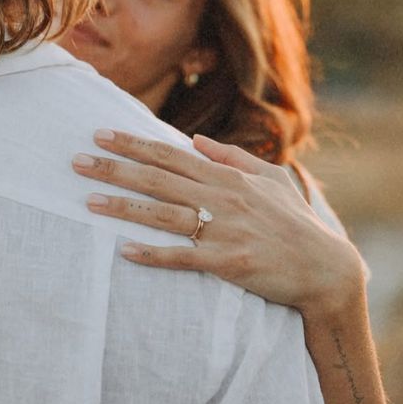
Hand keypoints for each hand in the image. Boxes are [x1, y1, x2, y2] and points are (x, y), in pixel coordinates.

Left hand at [72, 130, 364, 317]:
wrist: (325, 268)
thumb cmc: (295, 222)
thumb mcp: (270, 178)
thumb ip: (231, 157)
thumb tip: (195, 141)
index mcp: (227, 176)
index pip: (169, 155)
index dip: (133, 143)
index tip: (100, 134)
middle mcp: (221, 198)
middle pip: (157, 180)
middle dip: (114, 169)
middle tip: (77, 162)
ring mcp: (223, 230)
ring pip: (163, 214)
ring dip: (123, 207)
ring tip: (88, 201)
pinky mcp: (227, 263)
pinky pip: (183, 256)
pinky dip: (153, 253)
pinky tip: (125, 251)